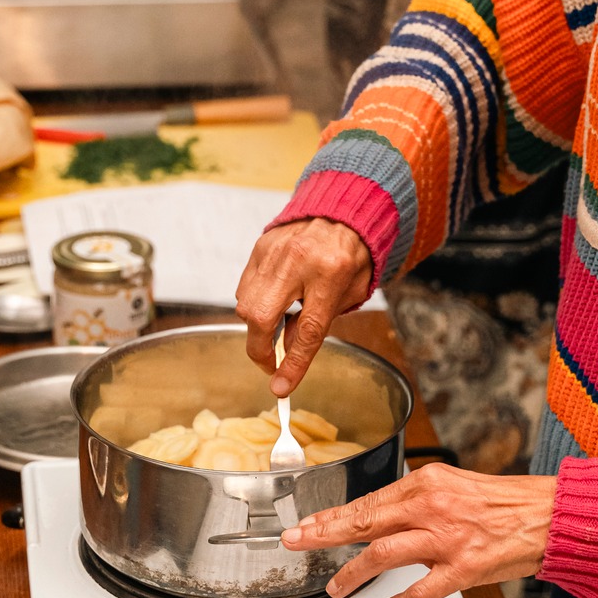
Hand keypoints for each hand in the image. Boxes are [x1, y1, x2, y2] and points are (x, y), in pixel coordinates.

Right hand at [235, 218, 372, 392]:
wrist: (343, 211)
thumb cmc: (351, 255)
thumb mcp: (349, 294)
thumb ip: (318, 323)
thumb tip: (287, 352)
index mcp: (331, 273)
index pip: (308, 329)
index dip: (293, 363)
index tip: (280, 387)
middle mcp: (298, 260)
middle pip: (261, 316)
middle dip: (259, 349)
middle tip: (270, 363)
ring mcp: (274, 251)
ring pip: (245, 303)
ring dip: (257, 326)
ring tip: (278, 325)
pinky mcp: (260, 247)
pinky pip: (245, 287)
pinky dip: (254, 303)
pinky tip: (272, 302)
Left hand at [281, 464, 556, 597]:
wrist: (548, 516)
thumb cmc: (504, 504)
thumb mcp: (453, 486)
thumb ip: (417, 500)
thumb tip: (381, 517)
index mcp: (427, 482)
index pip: (368, 500)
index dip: (333, 514)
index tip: (308, 523)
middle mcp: (432, 507)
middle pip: (365, 521)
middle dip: (324, 534)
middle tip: (296, 543)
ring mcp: (447, 539)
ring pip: (383, 554)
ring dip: (353, 573)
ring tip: (335, 587)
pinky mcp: (464, 568)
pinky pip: (421, 591)